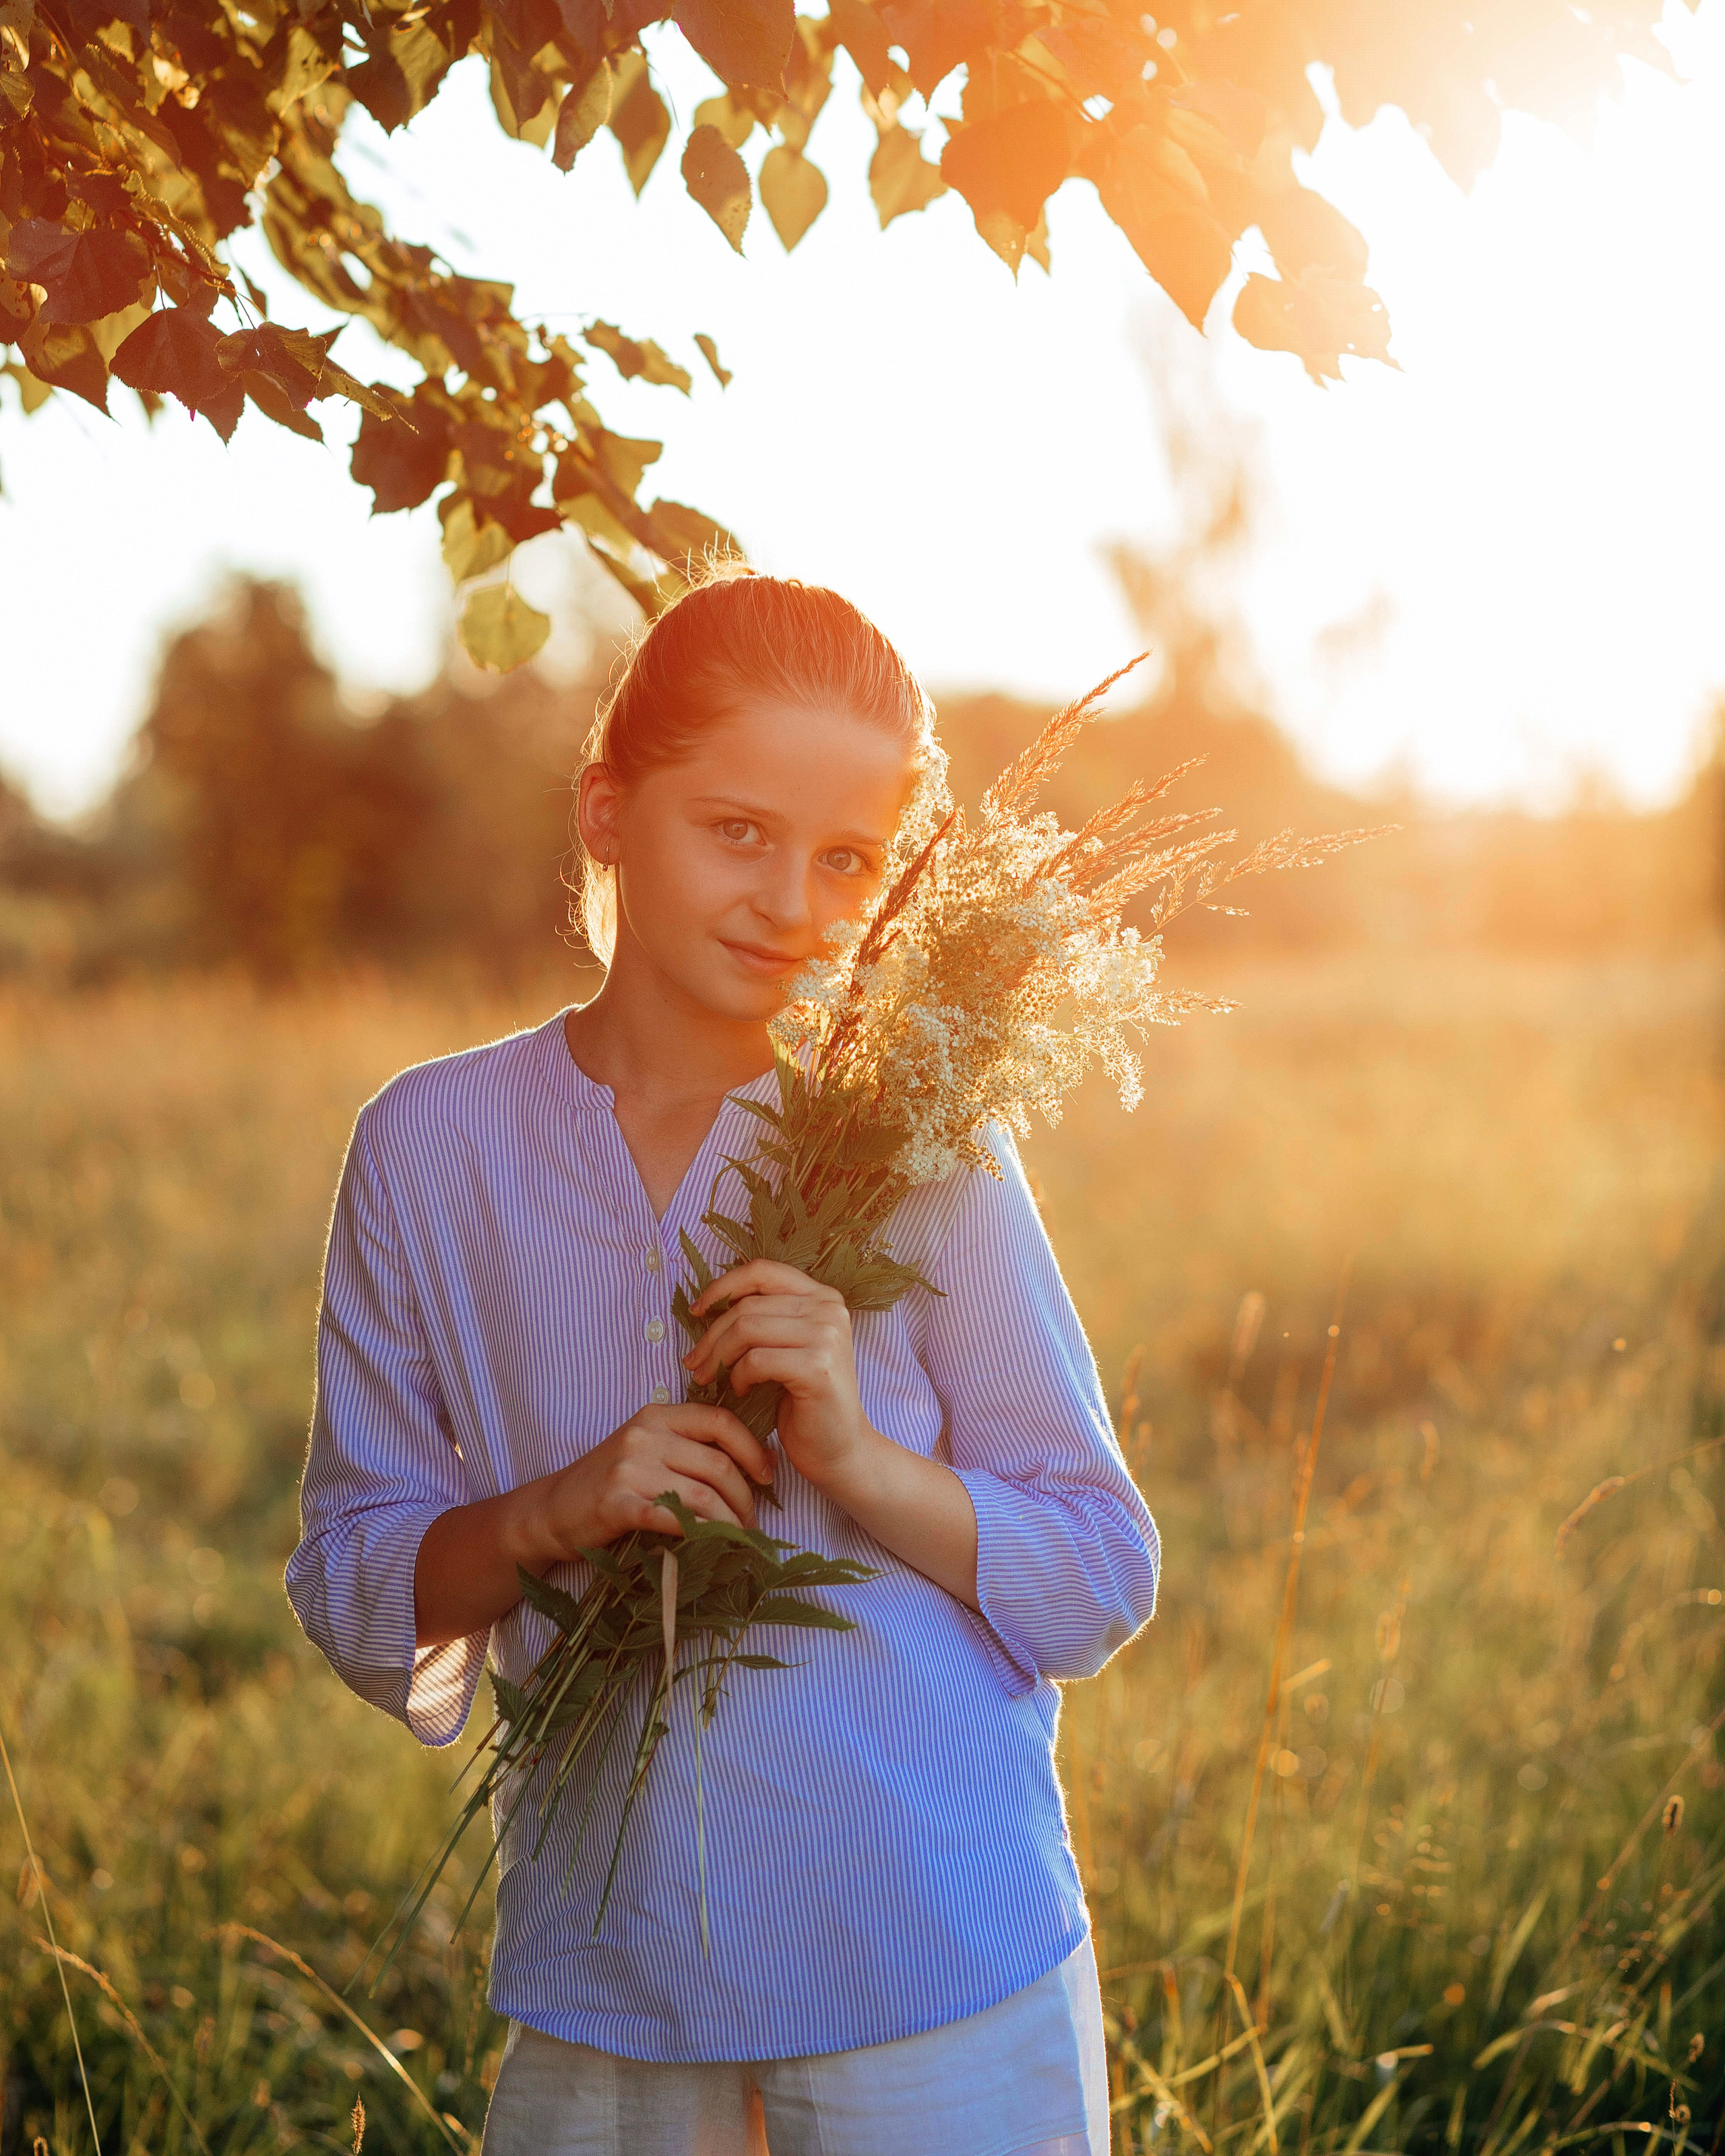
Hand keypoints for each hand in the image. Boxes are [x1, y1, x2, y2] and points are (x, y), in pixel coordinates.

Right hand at [539, 1401, 771, 1555]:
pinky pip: (672, 1519)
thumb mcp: (649, 1448)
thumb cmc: (611, 1481)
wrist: (553, 1509)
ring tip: (738, 1538)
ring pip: (702, 1494)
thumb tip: (756, 1461)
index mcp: (657, 1415)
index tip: (767, 1475)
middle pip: (717, 1464)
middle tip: (753, 1522)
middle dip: (745, 1498)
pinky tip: (711, 1544)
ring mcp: (629, 1468)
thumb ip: (690, 1446)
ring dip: (729, 1522)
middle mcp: (644, 1435)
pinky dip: (700, 1533)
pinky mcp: (617, 1504)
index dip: (752, 1449)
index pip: (720, 1421)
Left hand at [684, 1260, 873, 1495]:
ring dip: (718, 1357)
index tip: (697, 1311)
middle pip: (748, 1305)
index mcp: (823, 1297)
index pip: (762, 1271)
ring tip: (710, 1379)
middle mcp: (829, 1309)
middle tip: (693, 1363)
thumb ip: (764, 1319)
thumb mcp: (787, 1348)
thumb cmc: (805, 1401)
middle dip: (711, 1335)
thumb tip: (707, 1305)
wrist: (840, 1449)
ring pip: (747, 1329)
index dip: (723, 1286)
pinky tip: (741, 1391)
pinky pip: (756, 1360)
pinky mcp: (818, 1367)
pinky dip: (739, 1376)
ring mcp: (827, 1336)